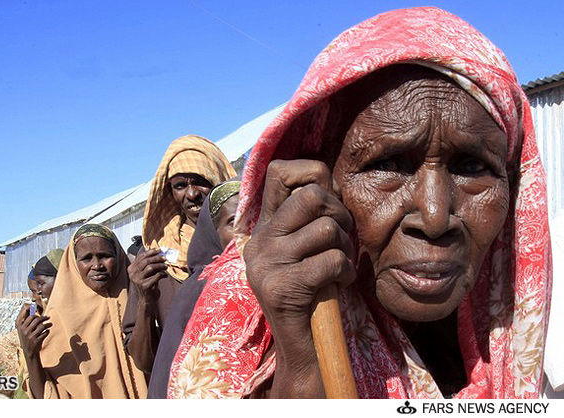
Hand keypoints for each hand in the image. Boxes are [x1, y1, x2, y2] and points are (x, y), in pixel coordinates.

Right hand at [16, 304, 50, 356]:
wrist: (29, 353)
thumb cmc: (28, 338)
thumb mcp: (23, 329)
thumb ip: (26, 319)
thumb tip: (30, 306)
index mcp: (20, 326)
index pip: (28, 315)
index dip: (34, 310)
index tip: (38, 306)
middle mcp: (24, 330)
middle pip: (36, 319)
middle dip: (44, 317)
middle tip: (48, 317)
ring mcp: (29, 336)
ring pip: (42, 326)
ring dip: (48, 324)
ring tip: (50, 324)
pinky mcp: (35, 341)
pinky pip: (45, 332)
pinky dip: (47, 331)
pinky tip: (47, 331)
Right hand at [127, 248, 166, 303]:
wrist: (148, 299)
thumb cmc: (148, 283)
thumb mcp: (146, 272)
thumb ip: (149, 263)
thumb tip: (159, 253)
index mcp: (131, 269)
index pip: (141, 257)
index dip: (150, 252)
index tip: (159, 250)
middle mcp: (132, 274)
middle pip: (146, 261)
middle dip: (157, 258)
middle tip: (165, 258)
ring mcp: (138, 280)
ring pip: (151, 267)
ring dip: (160, 266)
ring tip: (166, 267)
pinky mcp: (144, 286)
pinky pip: (156, 276)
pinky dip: (163, 274)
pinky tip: (165, 275)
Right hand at [243, 159, 355, 396]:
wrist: (300, 347)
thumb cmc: (312, 294)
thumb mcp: (305, 251)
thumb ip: (309, 218)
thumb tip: (331, 184)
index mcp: (263, 228)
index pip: (279, 172)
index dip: (312, 174)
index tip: (328, 201)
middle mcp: (259, 242)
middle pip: (311, 195)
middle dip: (340, 213)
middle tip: (342, 238)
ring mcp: (266, 264)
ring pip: (328, 229)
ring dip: (346, 248)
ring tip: (339, 266)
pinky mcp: (281, 288)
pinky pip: (331, 260)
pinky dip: (346, 272)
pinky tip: (339, 283)